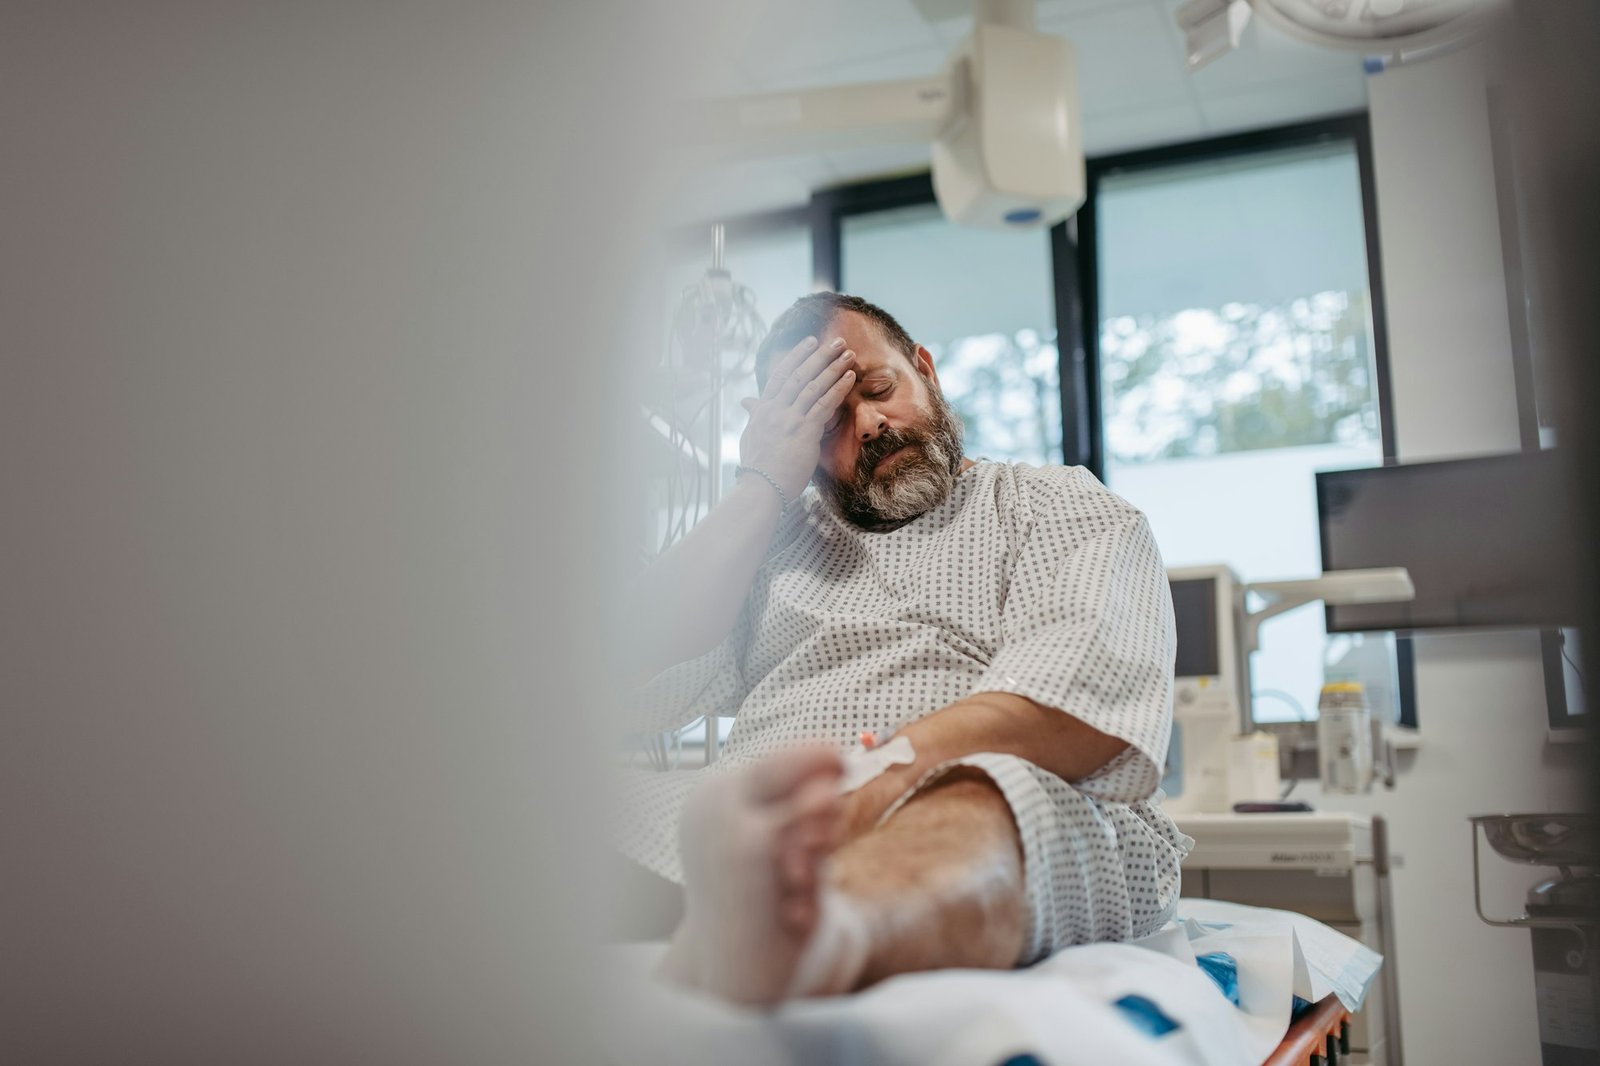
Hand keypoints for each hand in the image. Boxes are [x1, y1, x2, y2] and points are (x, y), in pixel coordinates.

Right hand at [738, 335, 855, 500]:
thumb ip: (754, 415)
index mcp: (763, 409)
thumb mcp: (751, 435)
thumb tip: (746, 402)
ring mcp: (790, 419)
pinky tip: (850, 377)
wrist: (761, 487)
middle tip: (836, 341)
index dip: (796, 356)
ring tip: (848, 354)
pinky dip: (838, 389)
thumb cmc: (758, 466)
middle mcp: (775, 409)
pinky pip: (824, 404)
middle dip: (819, 355)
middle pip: (799, 374)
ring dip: (833, 367)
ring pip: (813, 385)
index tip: (810, 342)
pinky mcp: (804, 431)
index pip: (780, 375)